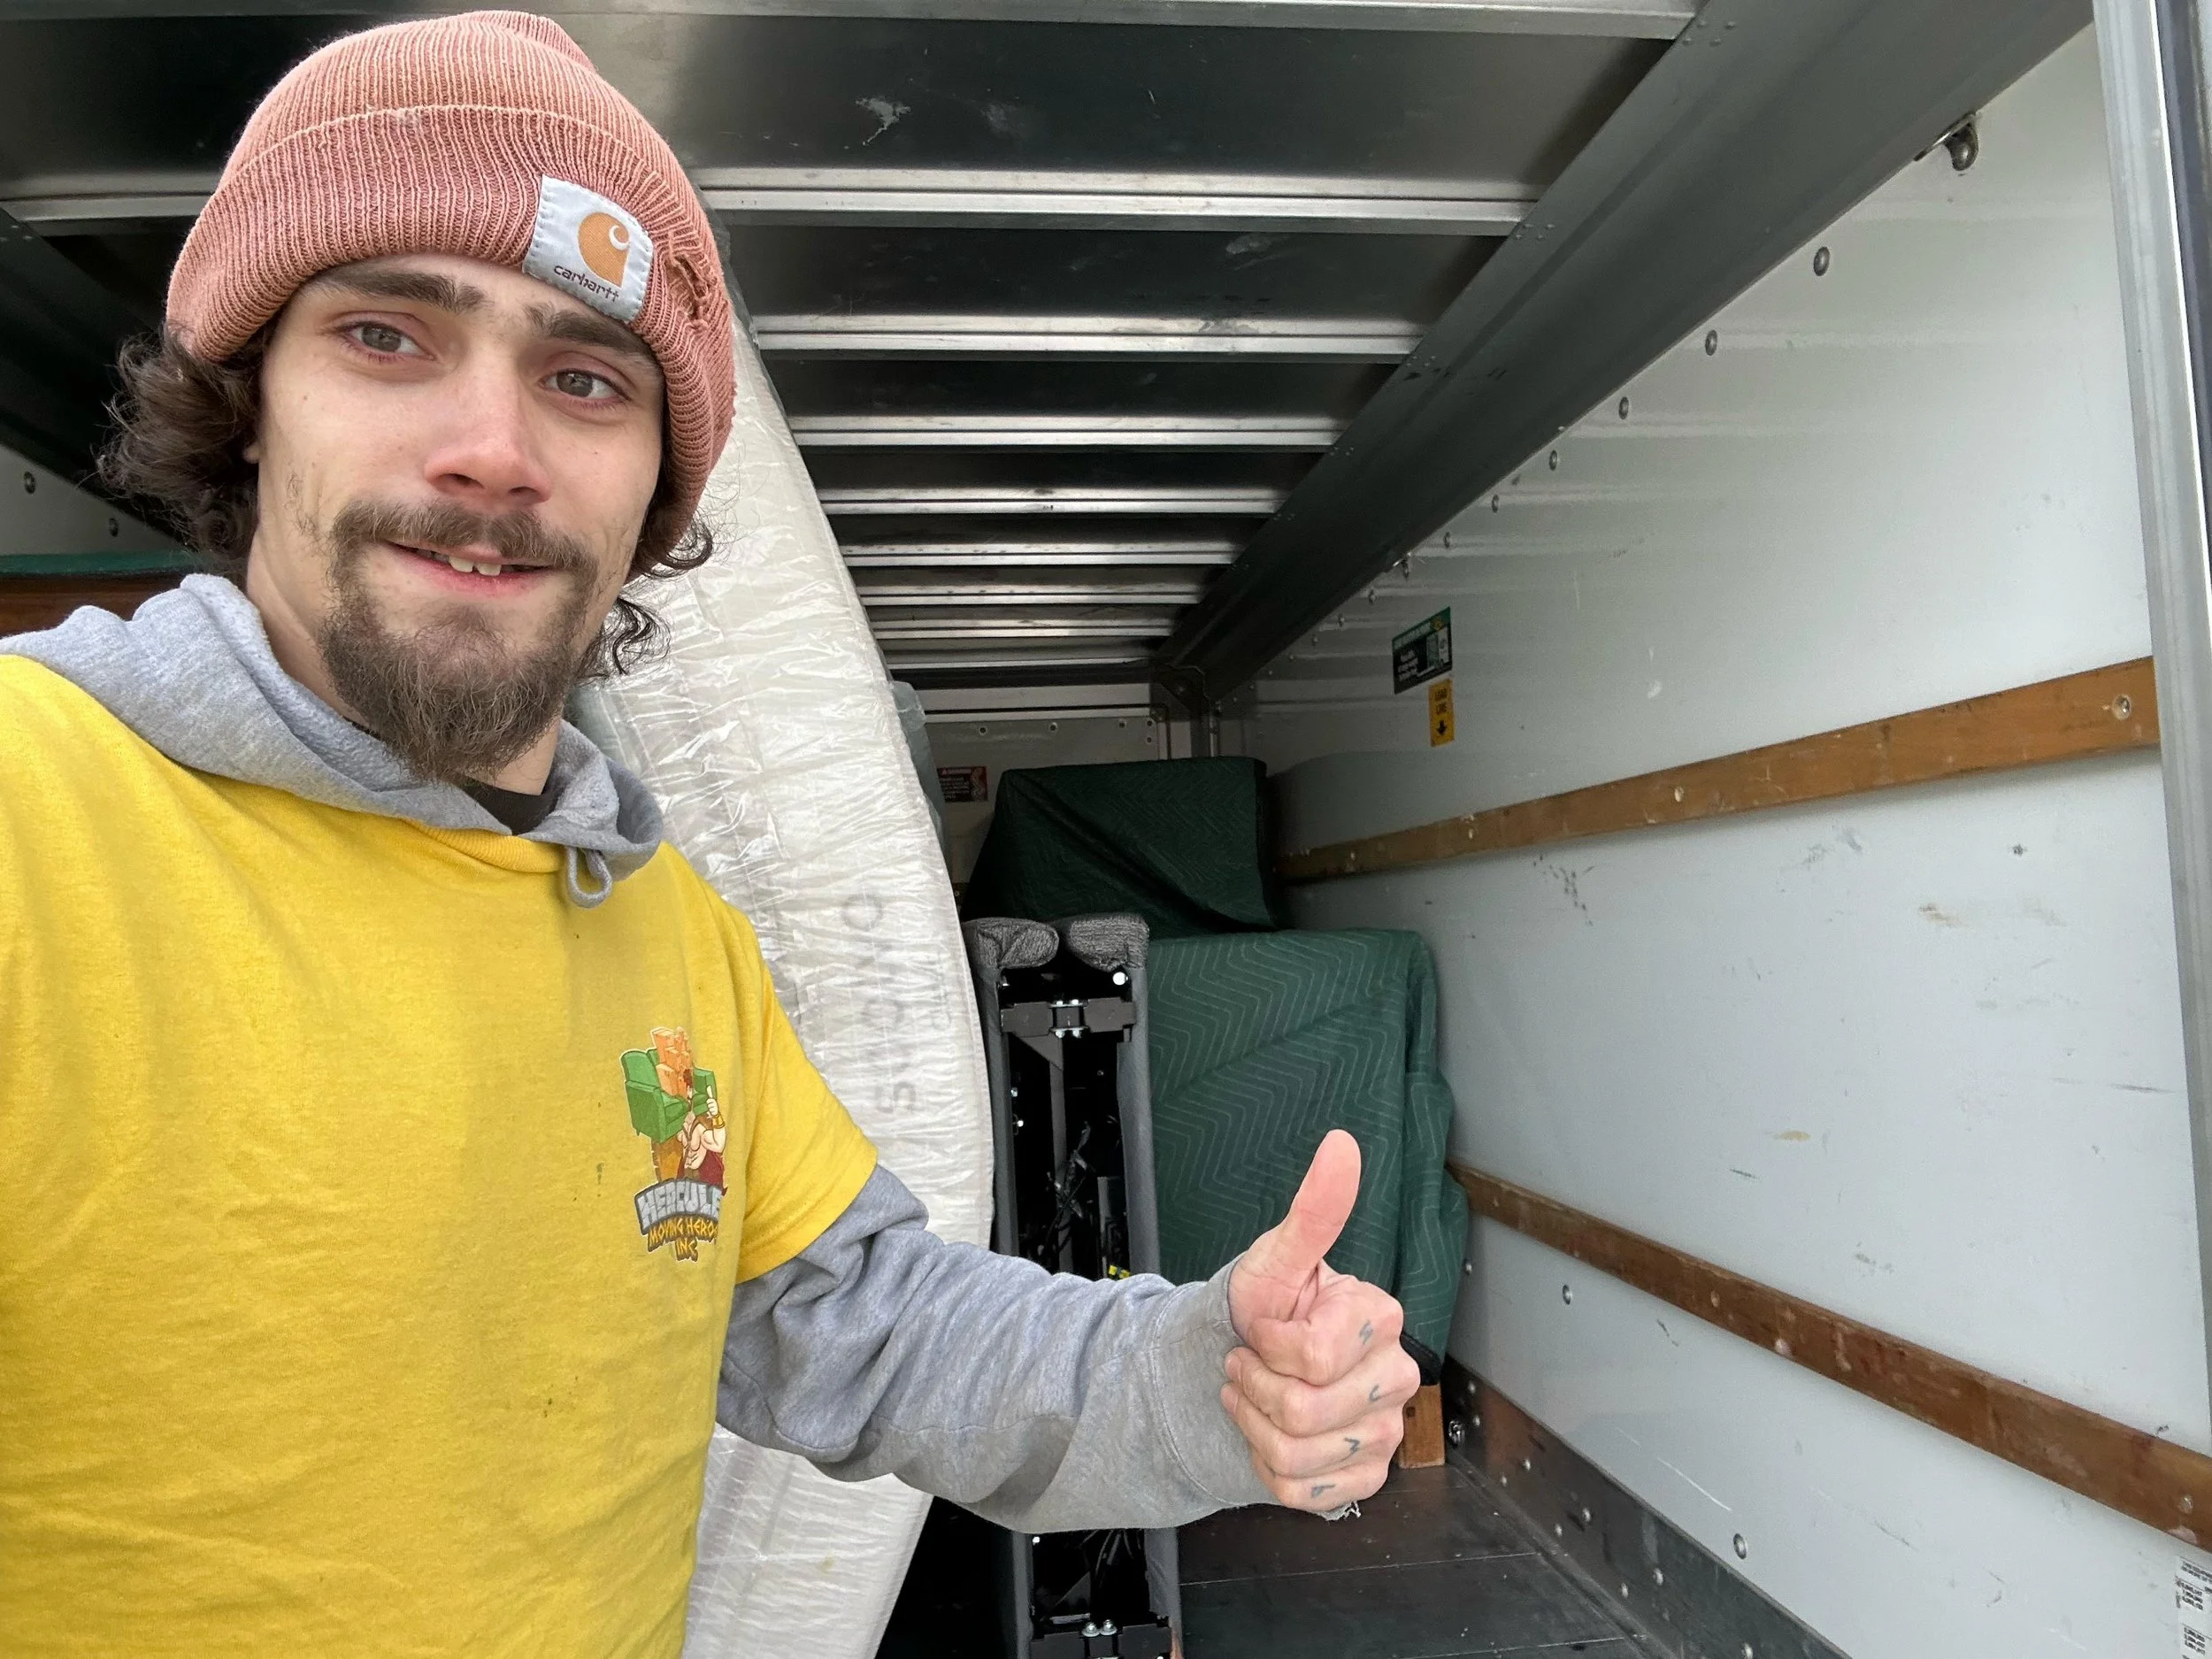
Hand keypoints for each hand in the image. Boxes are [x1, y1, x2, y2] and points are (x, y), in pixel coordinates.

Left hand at [1222, 1130, 1420, 1513]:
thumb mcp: (1277, 1259)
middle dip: (1255, 1388)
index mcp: (1383, 1319)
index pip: (1313, 1356)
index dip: (1268, 1346)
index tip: (1263, 1329)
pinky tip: (1268, 1435)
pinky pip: (1304, 1493)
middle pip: (1305, 1411)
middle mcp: (1396, 1377)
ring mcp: (1386, 1433)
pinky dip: (1266, 1467)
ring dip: (1254, 1426)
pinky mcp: (1366, 1478)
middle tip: (1249, 1364)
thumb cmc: (1269, 1308)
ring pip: (1300, 1456)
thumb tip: (1340, 1146)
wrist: (1250, 1364)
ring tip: (1253, 1396)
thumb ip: (1314, 1209)